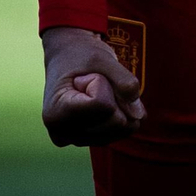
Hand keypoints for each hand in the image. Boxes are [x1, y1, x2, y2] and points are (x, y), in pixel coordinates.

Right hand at [41, 26, 145, 146]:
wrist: (67, 57)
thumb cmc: (80, 55)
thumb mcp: (101, 58)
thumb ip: (123, 80)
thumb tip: (140, 115)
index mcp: (55, 114)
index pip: (101, 105)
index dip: (103, 83)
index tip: (86, 75)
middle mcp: (62, 134)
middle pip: (115, 121)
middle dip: (114, 95)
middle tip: (93, 82)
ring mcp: (76, 141)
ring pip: (122, 129)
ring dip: (119, 105)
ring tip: (96, 92)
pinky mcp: (90, 141)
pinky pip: (122, 131)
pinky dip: (121, 113)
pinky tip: (103, 102)